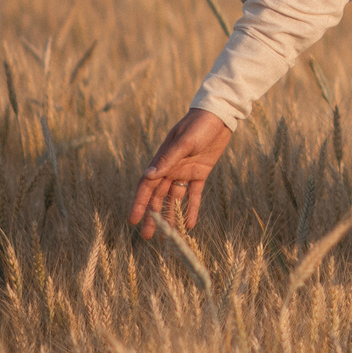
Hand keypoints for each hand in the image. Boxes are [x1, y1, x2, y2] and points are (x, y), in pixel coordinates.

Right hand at [128, 107, 233, 237]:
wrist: (218, 116)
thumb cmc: (198, 126)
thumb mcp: (184, 142)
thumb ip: (168, 159)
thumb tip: (148, 175)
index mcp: (162, 161)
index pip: (146, 186)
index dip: (139, 204)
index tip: (133, 220)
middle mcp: (171, 169)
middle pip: (158, 197)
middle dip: (153, 216)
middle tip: (147, 236)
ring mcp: (185, 172)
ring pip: (175, 199)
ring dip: (171, 216)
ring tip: (168, 236)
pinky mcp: (200, 173)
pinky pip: (194, 194)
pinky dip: (192, 208)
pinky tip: (190, 224)